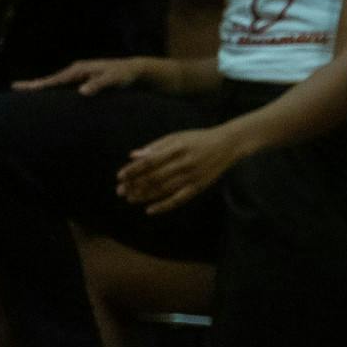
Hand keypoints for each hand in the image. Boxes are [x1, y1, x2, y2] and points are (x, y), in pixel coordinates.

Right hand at [15, 57, 154, 95]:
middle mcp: (76, 71)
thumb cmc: (124, 75)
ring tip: (23, 92)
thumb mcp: (113, 79)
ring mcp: (79, 75)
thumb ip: (99, 84)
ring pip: (56, 83)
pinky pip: (65, 87)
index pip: (55, 80)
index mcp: (79, 70)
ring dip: (41, 88)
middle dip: (33, 84)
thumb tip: (82, 92)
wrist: (135, 70)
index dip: (39, 85)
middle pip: (51, 80)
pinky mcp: (84, 81)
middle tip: (14, 88)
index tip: (24, 89)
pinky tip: (47, 97)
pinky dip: (54, 90)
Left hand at [116, 126, 242, 214]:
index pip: (150, 161)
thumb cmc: (198, 139)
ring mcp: (192, 176)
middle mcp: (184, 162)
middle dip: (135, 185)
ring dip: (144, 196)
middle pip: (154, 177)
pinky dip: (164, 206)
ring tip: (130, 199)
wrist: (227, 144)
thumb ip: (155, 146)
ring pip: (163, 189)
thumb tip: (132, 156)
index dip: (133, 170)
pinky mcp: (199, 186)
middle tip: (120, 191)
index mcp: (177, 147)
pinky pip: (179, 199)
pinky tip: (150, 210)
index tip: (120, 177)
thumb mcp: (177, 137)